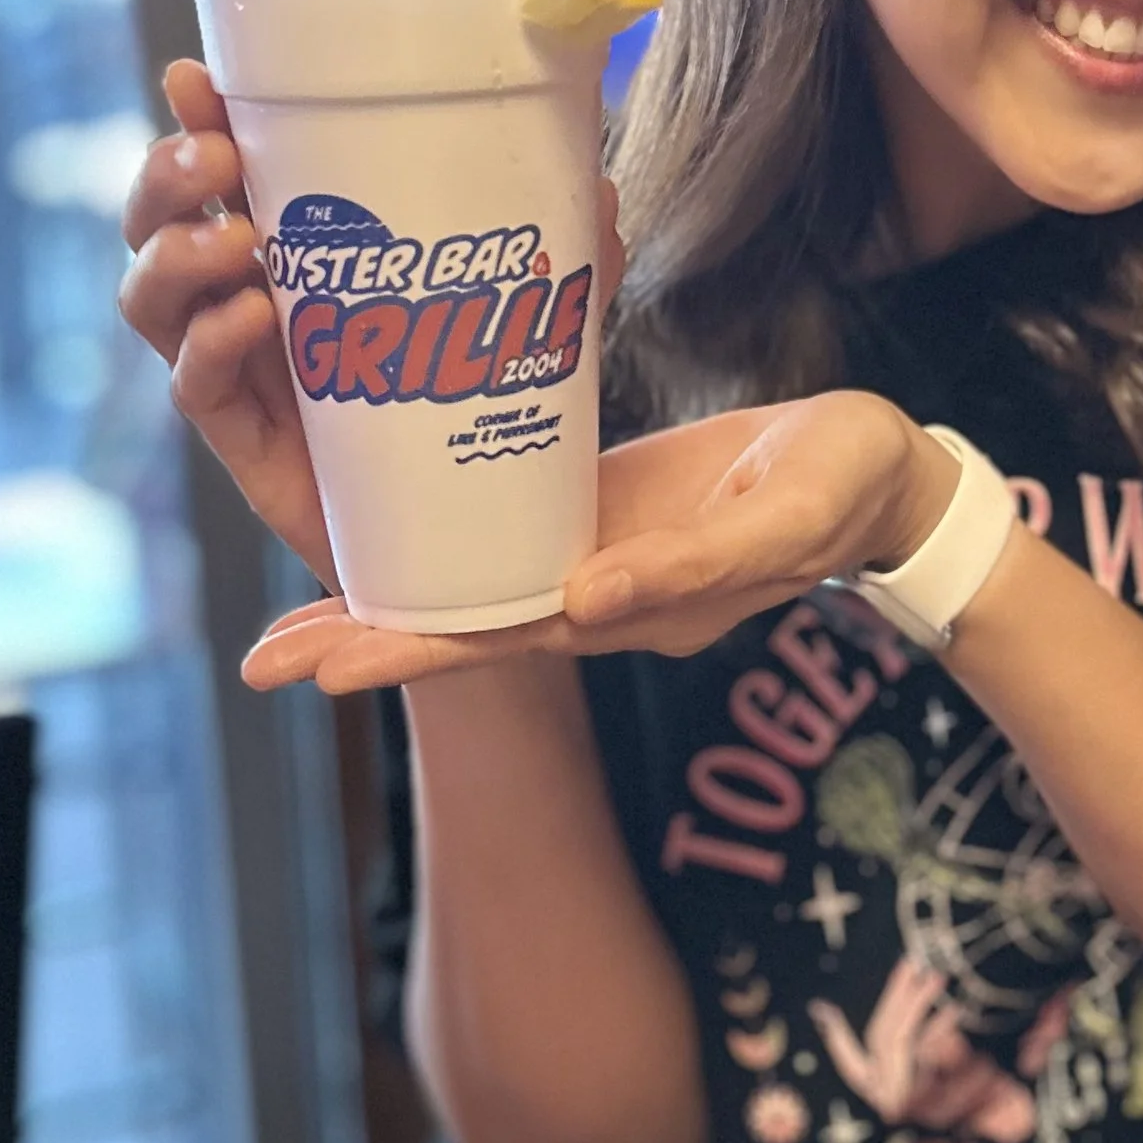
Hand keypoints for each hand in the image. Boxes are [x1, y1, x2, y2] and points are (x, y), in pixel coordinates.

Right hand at [119, 56, 628, 595]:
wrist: (470, 530)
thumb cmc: (478, 392)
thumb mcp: (530, 305)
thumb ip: (563, 249)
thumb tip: (598, 184)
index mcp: (296, 244)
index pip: (221, 166)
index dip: (193, 119)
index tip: (194, 76)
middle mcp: (246, 297)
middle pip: (157, 225)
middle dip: (167, 178)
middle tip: (217, 157)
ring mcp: (238, 372)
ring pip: (153, 302)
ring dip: (177, 256)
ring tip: (238, 241)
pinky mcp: (246, 445)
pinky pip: (197, 390)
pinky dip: (212, 346)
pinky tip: (253, 319)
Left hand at [241, 388, 961, 692]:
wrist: (882, 474)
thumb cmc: (841, 490)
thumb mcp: (781, 520)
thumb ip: (692, 565)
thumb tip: (585, 600)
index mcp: (631, 608)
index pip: (496, 640)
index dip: (408, 653)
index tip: (319, 669)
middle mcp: (598, 595)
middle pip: (464, 625)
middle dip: (366, 641)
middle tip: (261, 659)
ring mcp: (598, 553)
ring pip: (476, 581)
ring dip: (392, 593)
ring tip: (296, 612)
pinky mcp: (605, 505)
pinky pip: (511, 524)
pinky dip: (447, 528)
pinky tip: (397, 515)